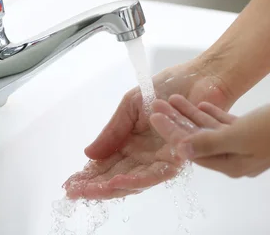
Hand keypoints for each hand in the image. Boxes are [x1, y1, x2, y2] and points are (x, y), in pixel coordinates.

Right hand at [63, 59, 232, 199]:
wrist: (200, 77)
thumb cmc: (167, 88)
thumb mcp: (130, 106)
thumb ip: (112, 130)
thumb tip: (88, 153)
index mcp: (131, 143)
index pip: (106, 164)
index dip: (88, 175)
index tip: (69, 183)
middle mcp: (145, 156)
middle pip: (117, 177)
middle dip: (94, 186)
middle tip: (73, 192)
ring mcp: (161, 159)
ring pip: (134, 181)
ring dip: (111, 187)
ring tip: (91, 191)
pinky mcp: (178, 157)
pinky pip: (156, 174)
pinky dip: (136, 179)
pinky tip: (117, 181)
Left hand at [150, 92, 269, 177]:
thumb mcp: (241, 135)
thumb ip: (209, 142)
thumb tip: (181, 150)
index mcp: (231, 165)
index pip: (192, 150)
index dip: (172, 133)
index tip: (155, 117)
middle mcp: (235, 158)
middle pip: (198, 140)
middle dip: (177, 123)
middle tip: (158, 105)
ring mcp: (244, 144)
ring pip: (210, 130)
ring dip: (191, 115)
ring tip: (173, 99)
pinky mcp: (252, 130)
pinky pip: (225, 124)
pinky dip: (212, 114)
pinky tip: (200, 104)